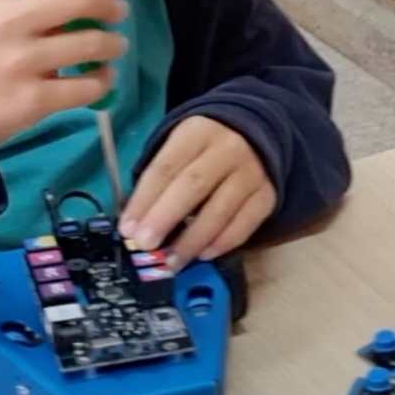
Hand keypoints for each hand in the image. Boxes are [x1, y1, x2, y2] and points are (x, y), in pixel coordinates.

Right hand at [0, 0, 129, 162]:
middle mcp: (7, 20)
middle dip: (112, 4)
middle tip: (118, 13)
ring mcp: (20, 61)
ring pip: (93, 43)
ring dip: (113, 45)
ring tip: (112, 49)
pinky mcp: (31, 100)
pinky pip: (87, 86)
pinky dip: (103, 81)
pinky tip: (99, 79)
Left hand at [119, 116, 274, 269]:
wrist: (257, 133)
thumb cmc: (204, 148)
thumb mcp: (180, 147)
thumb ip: (160, 179)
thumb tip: (136, 222)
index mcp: (197, 133)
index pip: (166, 167)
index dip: (144, 200)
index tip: (127, 228)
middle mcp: (227, 149)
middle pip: (193, 185)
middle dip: (165, 218)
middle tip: (145, 244)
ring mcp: (251, 173)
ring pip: (220, 210)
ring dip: (192, 240)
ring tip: (170, 261)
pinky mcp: (267, 195)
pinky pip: (245, 224)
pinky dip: (222, 243)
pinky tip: (202, 254)